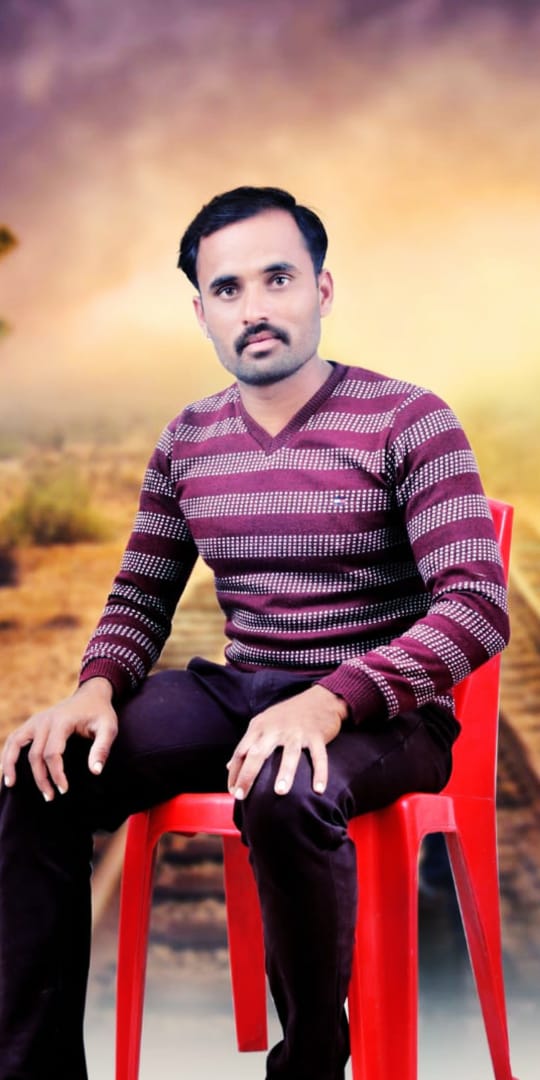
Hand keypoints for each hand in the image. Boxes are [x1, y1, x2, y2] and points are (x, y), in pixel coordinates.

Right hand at [1, 677, 117, 800]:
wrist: (92, 695)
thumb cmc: (101, 713)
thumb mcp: (109, 728)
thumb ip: (102, 748)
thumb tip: (95, 772)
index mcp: (62, 721)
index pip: (52, 754)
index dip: (56, 774)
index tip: (64, 790)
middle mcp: (44, 720)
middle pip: (35, 754)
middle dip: (41, 778)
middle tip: (50, 797)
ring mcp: (36, 720)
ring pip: (15, 743)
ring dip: (11, 765)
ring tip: (10, 785)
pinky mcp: (32, 723)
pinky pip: (14, 738)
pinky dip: (7, 754)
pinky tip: (7, 770)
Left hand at [227, 684, 347, 799]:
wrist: (320, 699)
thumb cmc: (288, 715)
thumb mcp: (263, 724)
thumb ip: (247, 744)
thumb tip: (228, 766)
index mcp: (260, 726)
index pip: (241, 751)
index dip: (234, 772)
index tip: (232, 791)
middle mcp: (276, 729)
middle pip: (258, 753)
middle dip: (248, 775)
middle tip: (241, 795)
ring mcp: (297, 732)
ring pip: (289, 753)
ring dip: (284, 772)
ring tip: (279, 792)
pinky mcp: (316, 736)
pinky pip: (318, 756)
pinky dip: (320, 773)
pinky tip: (318, 790)